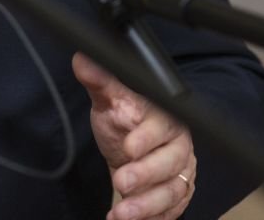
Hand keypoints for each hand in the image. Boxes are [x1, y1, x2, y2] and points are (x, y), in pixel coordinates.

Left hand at [73, 53, 195, 219]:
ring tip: (121, 212)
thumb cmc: (125, 122)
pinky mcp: (177, 196)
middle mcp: (177, 146)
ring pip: (173, 191)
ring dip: (147, 205)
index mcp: (164, 118)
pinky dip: (152, 219)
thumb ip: (100, 82)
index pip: (162, 126)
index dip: (148, 137)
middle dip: (146, 175)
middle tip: (122, 181)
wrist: (132, 148)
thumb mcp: (110, 101)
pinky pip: (171, 211)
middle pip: (172, 162)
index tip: (128, 146)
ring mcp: (180, 173)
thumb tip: (83, 59)